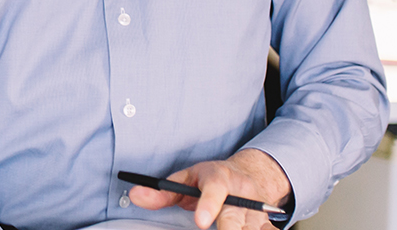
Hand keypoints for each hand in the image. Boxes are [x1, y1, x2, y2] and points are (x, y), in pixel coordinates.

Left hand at [128, 149, 291, 229]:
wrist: (250, 176)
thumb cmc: (211, 180)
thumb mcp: (186, 179)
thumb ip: (162, 191)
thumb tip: (134, 195)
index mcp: (220, 177)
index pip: (216, 189)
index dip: (209, 206)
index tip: (200, 222)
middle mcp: (243, 194)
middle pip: (235, 220)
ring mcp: (259, 212)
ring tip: (218, 228)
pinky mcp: (268, 226)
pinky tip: (236, 229)